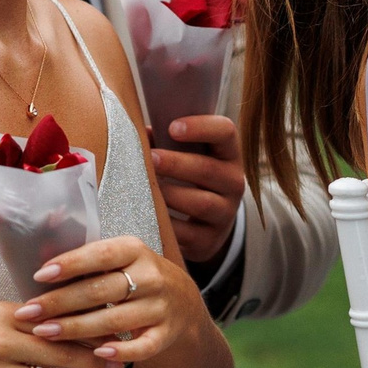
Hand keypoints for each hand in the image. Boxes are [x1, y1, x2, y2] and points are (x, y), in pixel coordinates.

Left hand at [17, 234, 203, 367]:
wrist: (182, 299)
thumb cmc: (136, 275)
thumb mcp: (119, 256)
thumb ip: (86, 254)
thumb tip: (44, 236)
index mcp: (136, 250)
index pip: (102, 254)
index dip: (71, 264)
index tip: (39, 275)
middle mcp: (151, 277)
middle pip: (101, 291)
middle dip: (60, 302)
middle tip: (28, 311)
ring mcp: (160, 307)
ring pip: (115, 321)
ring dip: (76, 328)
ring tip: (43, 333)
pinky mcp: (166, 334)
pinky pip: (142, 347)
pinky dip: (120, 351)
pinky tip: (95, 354)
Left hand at [154, 114, 244, 263]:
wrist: (209, 223)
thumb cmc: (190, 177)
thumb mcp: (189, 156)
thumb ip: (167, 141)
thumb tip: (134, 130)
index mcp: (228, 154)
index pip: (226, 132)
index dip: (201, 127)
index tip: (173, 127)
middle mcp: (233, 183)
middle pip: (209, 170)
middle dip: (177, 164)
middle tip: (151, 158)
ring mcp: (224, 213)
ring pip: (201, 203)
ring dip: (170, 194)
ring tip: (146, 188)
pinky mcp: (209, 240)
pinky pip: (186, 234)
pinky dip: (166, 224)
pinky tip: (149, 214)